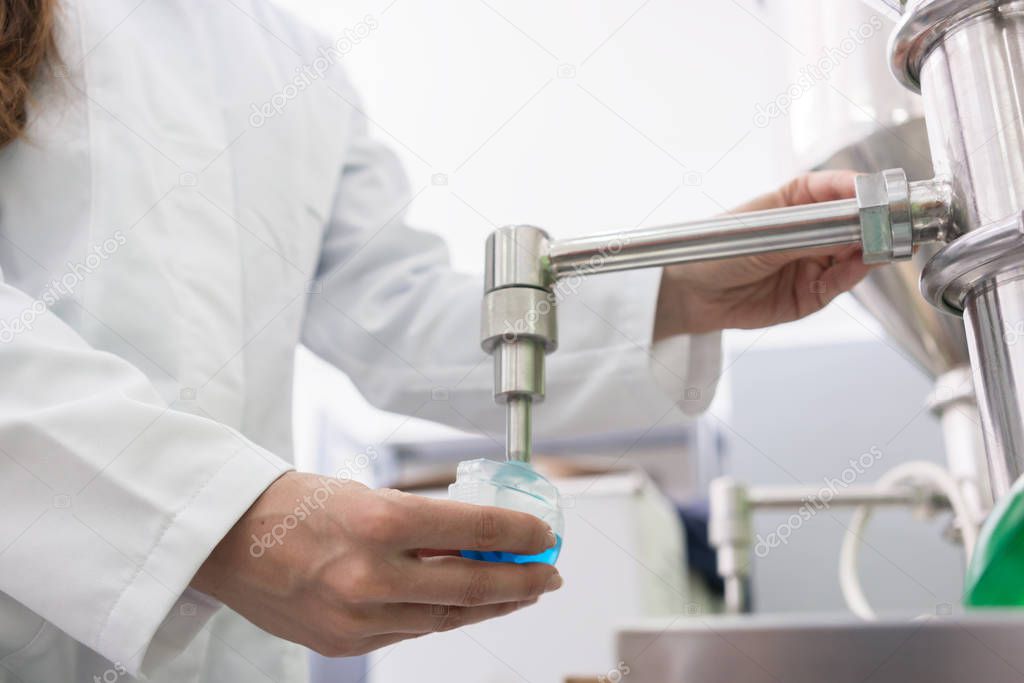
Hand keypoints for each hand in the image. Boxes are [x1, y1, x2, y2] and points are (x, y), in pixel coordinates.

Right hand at [191, 472, 561, 656]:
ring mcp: (358, 617)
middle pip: (471, 585)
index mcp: (378, 522)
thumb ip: (423, 520)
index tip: (544, 534)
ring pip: (447, 617)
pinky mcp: (346, 643)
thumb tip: (480, 535)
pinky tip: (466, 605)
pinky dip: (444, 616)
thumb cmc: (294, 505)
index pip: (473, 528)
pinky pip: (412, 632)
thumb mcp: (365, 494)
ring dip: (490, 605)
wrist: (227, 540)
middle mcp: (371, 575)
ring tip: (518, 593)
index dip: (519, 533)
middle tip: (549, 574)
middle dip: (521, 581)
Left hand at [654, 170, 870, 337]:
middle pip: (853, 224)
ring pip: (854, 255)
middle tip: (889, 224)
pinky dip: (850, 276)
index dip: (858, 189)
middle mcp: (810, 232)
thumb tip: (854, 232)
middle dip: (873, 223)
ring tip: (874, 248)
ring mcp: (812, 262)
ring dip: (867, 251)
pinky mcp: (811, 293)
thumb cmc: (714, 250)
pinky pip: (839, 284)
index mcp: (795, 203)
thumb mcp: (763, 236)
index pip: (835, 189)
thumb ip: (811, 236)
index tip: (878, 191)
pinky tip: (854, 268)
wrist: (690, 294)